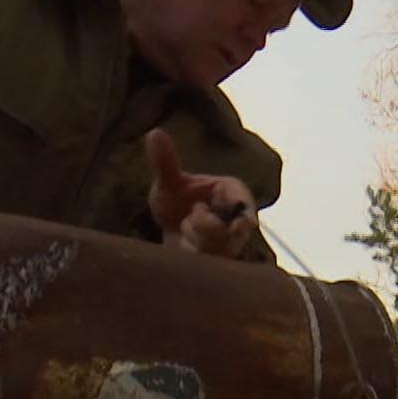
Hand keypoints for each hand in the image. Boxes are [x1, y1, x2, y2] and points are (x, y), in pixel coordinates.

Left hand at [145, 127, 257, 257]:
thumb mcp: (168, 183)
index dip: (238, 211)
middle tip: (189, 217)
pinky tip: (183, 250)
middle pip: (232, 230)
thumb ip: (165, 162)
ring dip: (196, 240)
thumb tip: (154, 132)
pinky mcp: (217, 266)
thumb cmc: (175, 204)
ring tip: (184, 229)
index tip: (233, 221)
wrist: (167, 237)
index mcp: (233, 193)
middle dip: (206, 226)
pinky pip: (210, 266)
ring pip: (218, 248)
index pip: (243, 200)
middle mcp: (237, 221)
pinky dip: (192, 258)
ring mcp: (229, 246)